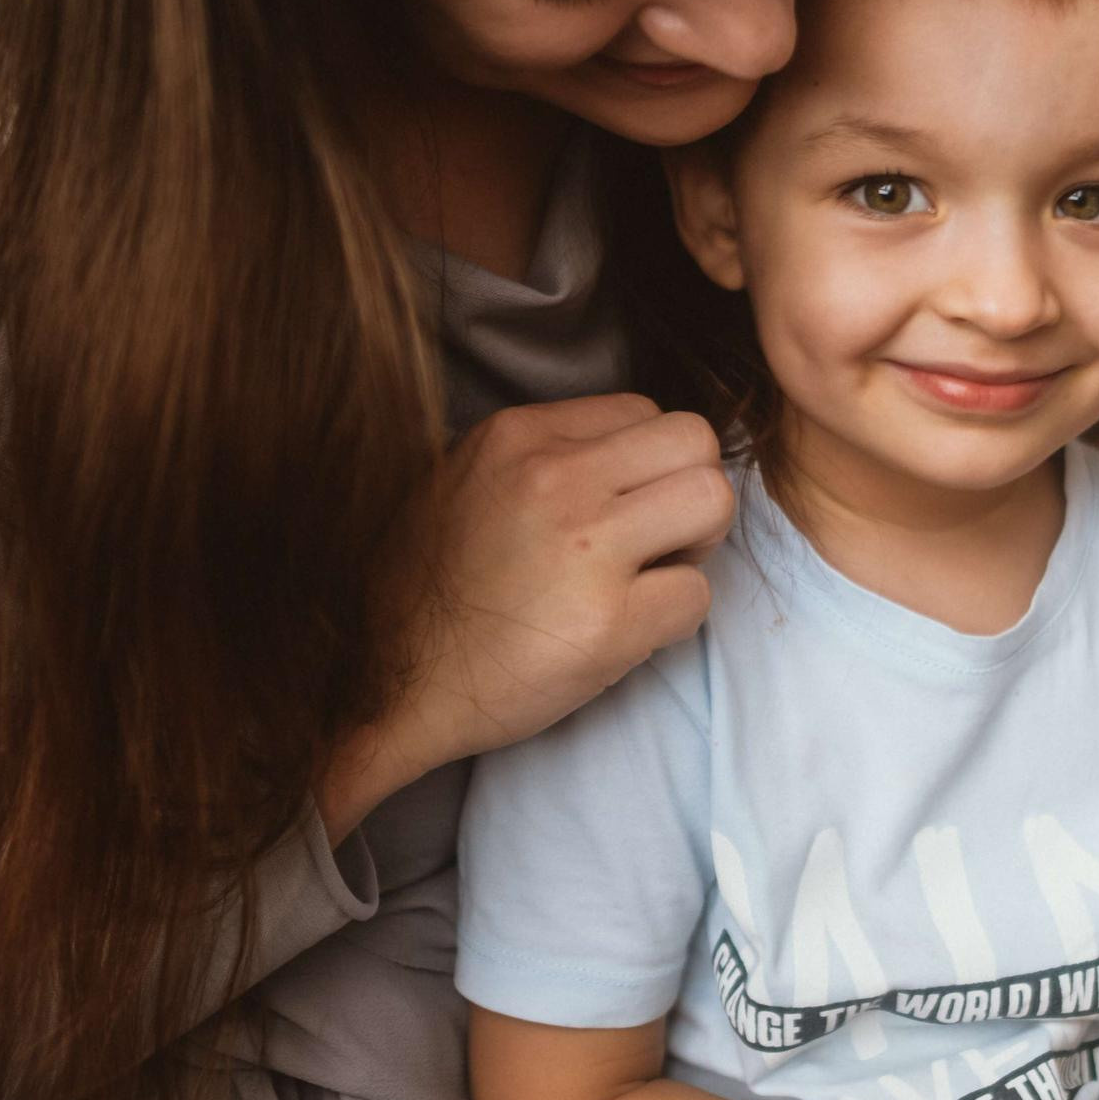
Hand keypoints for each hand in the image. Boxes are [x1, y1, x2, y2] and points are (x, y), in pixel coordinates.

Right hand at [317, 396, 734, 839]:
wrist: (384, 687)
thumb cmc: (427, 593)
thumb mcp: (461, 483)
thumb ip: (537, 459)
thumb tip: (620, 455)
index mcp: (518, 436)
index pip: (644, 412)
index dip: (646, 465)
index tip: (619, 508)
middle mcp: (555, 478)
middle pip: (696, 441)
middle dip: (690, 492)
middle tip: (657, 541)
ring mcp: (584, 547)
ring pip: (714, 500)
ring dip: (695, 547)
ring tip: (648, 579)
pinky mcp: (607, 623)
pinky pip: (698, 596)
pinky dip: (673, 618)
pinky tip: (624, 634)